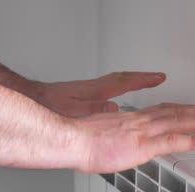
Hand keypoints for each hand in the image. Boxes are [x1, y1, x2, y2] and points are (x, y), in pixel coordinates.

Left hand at [36, 71, 165, 116]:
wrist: (34, 103)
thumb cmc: (51, 107)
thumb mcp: (76, 111)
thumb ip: (96, 110)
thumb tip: (115, 109)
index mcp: (97, 91)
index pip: (125, 81)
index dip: (144, 80)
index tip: (159, 78)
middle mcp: (96, 89)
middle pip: (124, 78)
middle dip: (142, 78)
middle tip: (157, 77)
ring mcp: (92, 92)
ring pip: (117, 83)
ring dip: (132, 81)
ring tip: (145, 82)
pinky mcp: (86, 96)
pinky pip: (109, 89)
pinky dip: (120, 90)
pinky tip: (119, 102)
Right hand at [73, 103, 194, 172]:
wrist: (69, 139)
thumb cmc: (81, 138)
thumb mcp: (104, 131)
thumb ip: (119, 133)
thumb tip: (124, 136)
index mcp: (134, 117)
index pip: (165, 110)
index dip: (184, 110)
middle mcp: (143, 120)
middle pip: (178, 112)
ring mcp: (145, 131)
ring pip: (181, 122)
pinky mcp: (144, 145)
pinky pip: (175, 140)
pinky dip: (194, 139)